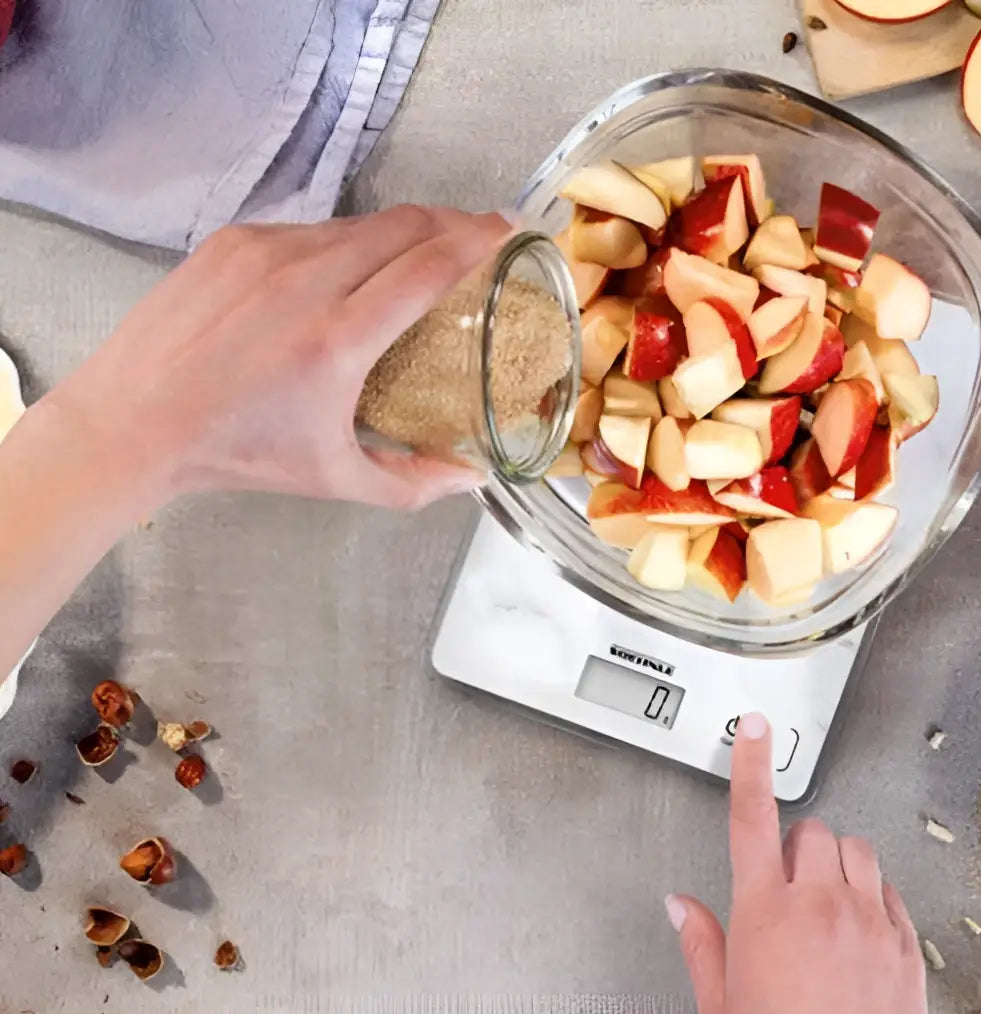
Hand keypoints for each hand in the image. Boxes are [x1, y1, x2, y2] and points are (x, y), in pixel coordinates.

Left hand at [42, 206, 510, 507]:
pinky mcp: (233, 241)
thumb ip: (413, 483)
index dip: (478, 239)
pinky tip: (347, 269)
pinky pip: (310, 229)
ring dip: (398, 232)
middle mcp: (304, 280)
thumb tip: (472, 478)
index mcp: (337, 340)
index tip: (508, 228)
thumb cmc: (238, 453)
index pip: (428, 265)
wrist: (133, 421)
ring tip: (416, 254)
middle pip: (402, 226)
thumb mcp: (334, 480)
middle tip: (477, 237)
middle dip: (450, 224)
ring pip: (355, 224)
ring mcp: (264, 252)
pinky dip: (344, 242)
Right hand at [666, 712, 926, 1013]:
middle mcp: (818, 905)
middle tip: (787, 884)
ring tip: (825, 899)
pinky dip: (870, 895)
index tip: (754, 727)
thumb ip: (698, 943)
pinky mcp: (903, 941)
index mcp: (765, 912)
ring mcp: (866, 920)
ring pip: (855, 849)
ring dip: (836, 863)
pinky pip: (889, 890)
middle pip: (810, 830)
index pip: (752, 816)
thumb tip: (680, 905)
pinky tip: (856, 928)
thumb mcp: (719, 1007)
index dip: (750, 763)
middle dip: (795, 846)